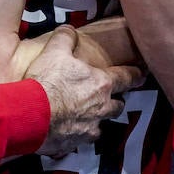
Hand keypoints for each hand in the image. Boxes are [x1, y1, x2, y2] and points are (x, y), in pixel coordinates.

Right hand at [25, 26, 143, 156]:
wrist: (30, 114)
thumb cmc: (47, 81)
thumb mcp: (54, 51)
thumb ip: (65, 38)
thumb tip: (69, 30)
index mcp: (101, 83)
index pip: (128, 78)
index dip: (136, 75)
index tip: (143, 75)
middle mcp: (102, 107)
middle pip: (118, 105)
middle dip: (115, 101)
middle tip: (109, 97)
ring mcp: (91, 127)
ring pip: (103, 124)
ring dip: (98, 119)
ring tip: (86, 115)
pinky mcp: (77, 143)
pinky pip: (84, 139)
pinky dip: (78, 134)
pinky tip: (68, 130)